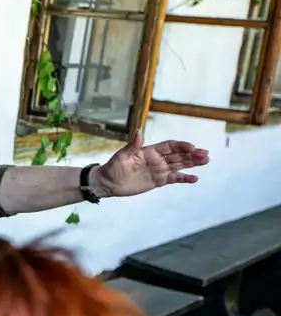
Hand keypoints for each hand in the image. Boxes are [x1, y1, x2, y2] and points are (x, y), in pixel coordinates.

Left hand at [93, 132, 209, 197]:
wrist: (109, 182)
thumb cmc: (114, 166)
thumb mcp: (122, 155)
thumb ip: (133, 145)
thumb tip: (138, 132)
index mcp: (150, 150)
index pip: (170, 146)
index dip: (181, 146)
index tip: (192, 147)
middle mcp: (157, 159)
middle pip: (179, 155)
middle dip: (192, 154)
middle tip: (205, 154)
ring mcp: (159, 170)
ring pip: (180, 165)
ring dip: (193, 163)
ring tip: (206, 161)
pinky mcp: (159, 180)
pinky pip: (174, 179)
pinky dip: (184, 178)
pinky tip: (194, 178)